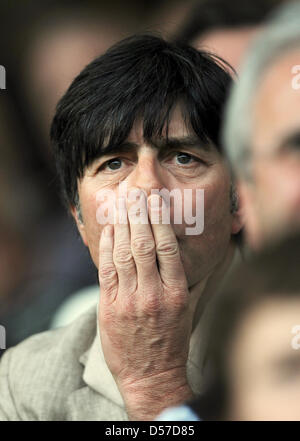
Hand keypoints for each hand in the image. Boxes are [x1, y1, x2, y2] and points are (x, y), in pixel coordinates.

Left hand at [98, 190, 194, 419]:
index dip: (159, 219)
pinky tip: (110, 229)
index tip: (154, 198)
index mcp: (176, 291)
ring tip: (121, 202)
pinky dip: (107, 246)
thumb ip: (199, 280)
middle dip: (138, 213)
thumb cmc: (172, 340)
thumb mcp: (191, 310)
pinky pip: (107, 270)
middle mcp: (154, 292)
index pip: (167, 246)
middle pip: (144, 244)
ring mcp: (130, 299)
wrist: (151, 374)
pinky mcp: (111, 306)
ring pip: (124, 253)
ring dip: (122, 224)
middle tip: (134, 190)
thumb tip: (214, 256)